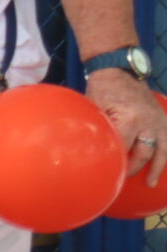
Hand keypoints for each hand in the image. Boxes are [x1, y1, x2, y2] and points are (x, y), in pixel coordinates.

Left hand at [88, 68, 166, 186]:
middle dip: (134, 168)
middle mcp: (149, 123)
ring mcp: (159, 120)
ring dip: (158, 168)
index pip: (124, 148)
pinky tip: (165, 165)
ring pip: (163, 150)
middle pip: (144, 154)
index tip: (110, 174)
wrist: (120, 68)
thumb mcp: (95, 107)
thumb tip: (92, 148)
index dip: (117, 162)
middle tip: (123, 179)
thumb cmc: (103, 88)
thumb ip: (99, 127)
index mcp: (130, 120)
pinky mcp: (163, 117)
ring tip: (151, 183)